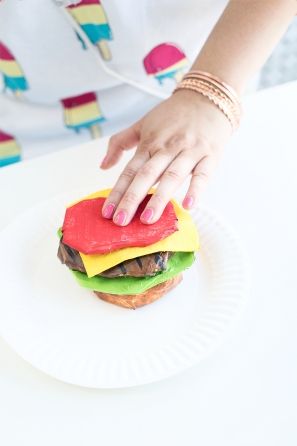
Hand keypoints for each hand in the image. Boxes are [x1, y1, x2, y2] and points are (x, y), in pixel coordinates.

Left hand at [100, 89, 231, 225]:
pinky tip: (187, 205)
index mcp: (149, 143)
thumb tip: (103, 165)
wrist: (209, 96)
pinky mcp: (210, 155)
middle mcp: (167, 148)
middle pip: (146, 176)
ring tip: (147, 220)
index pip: (129, 171)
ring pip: (171, 177)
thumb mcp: (143, 124)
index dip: (117, 192)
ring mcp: (189, 151)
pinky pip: (202, 174)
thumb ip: (120, 142)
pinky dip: (196, 189)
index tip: (107, 212)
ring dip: (159, 199)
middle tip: (120, 221)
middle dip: (132, 200)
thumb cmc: (174, 114)